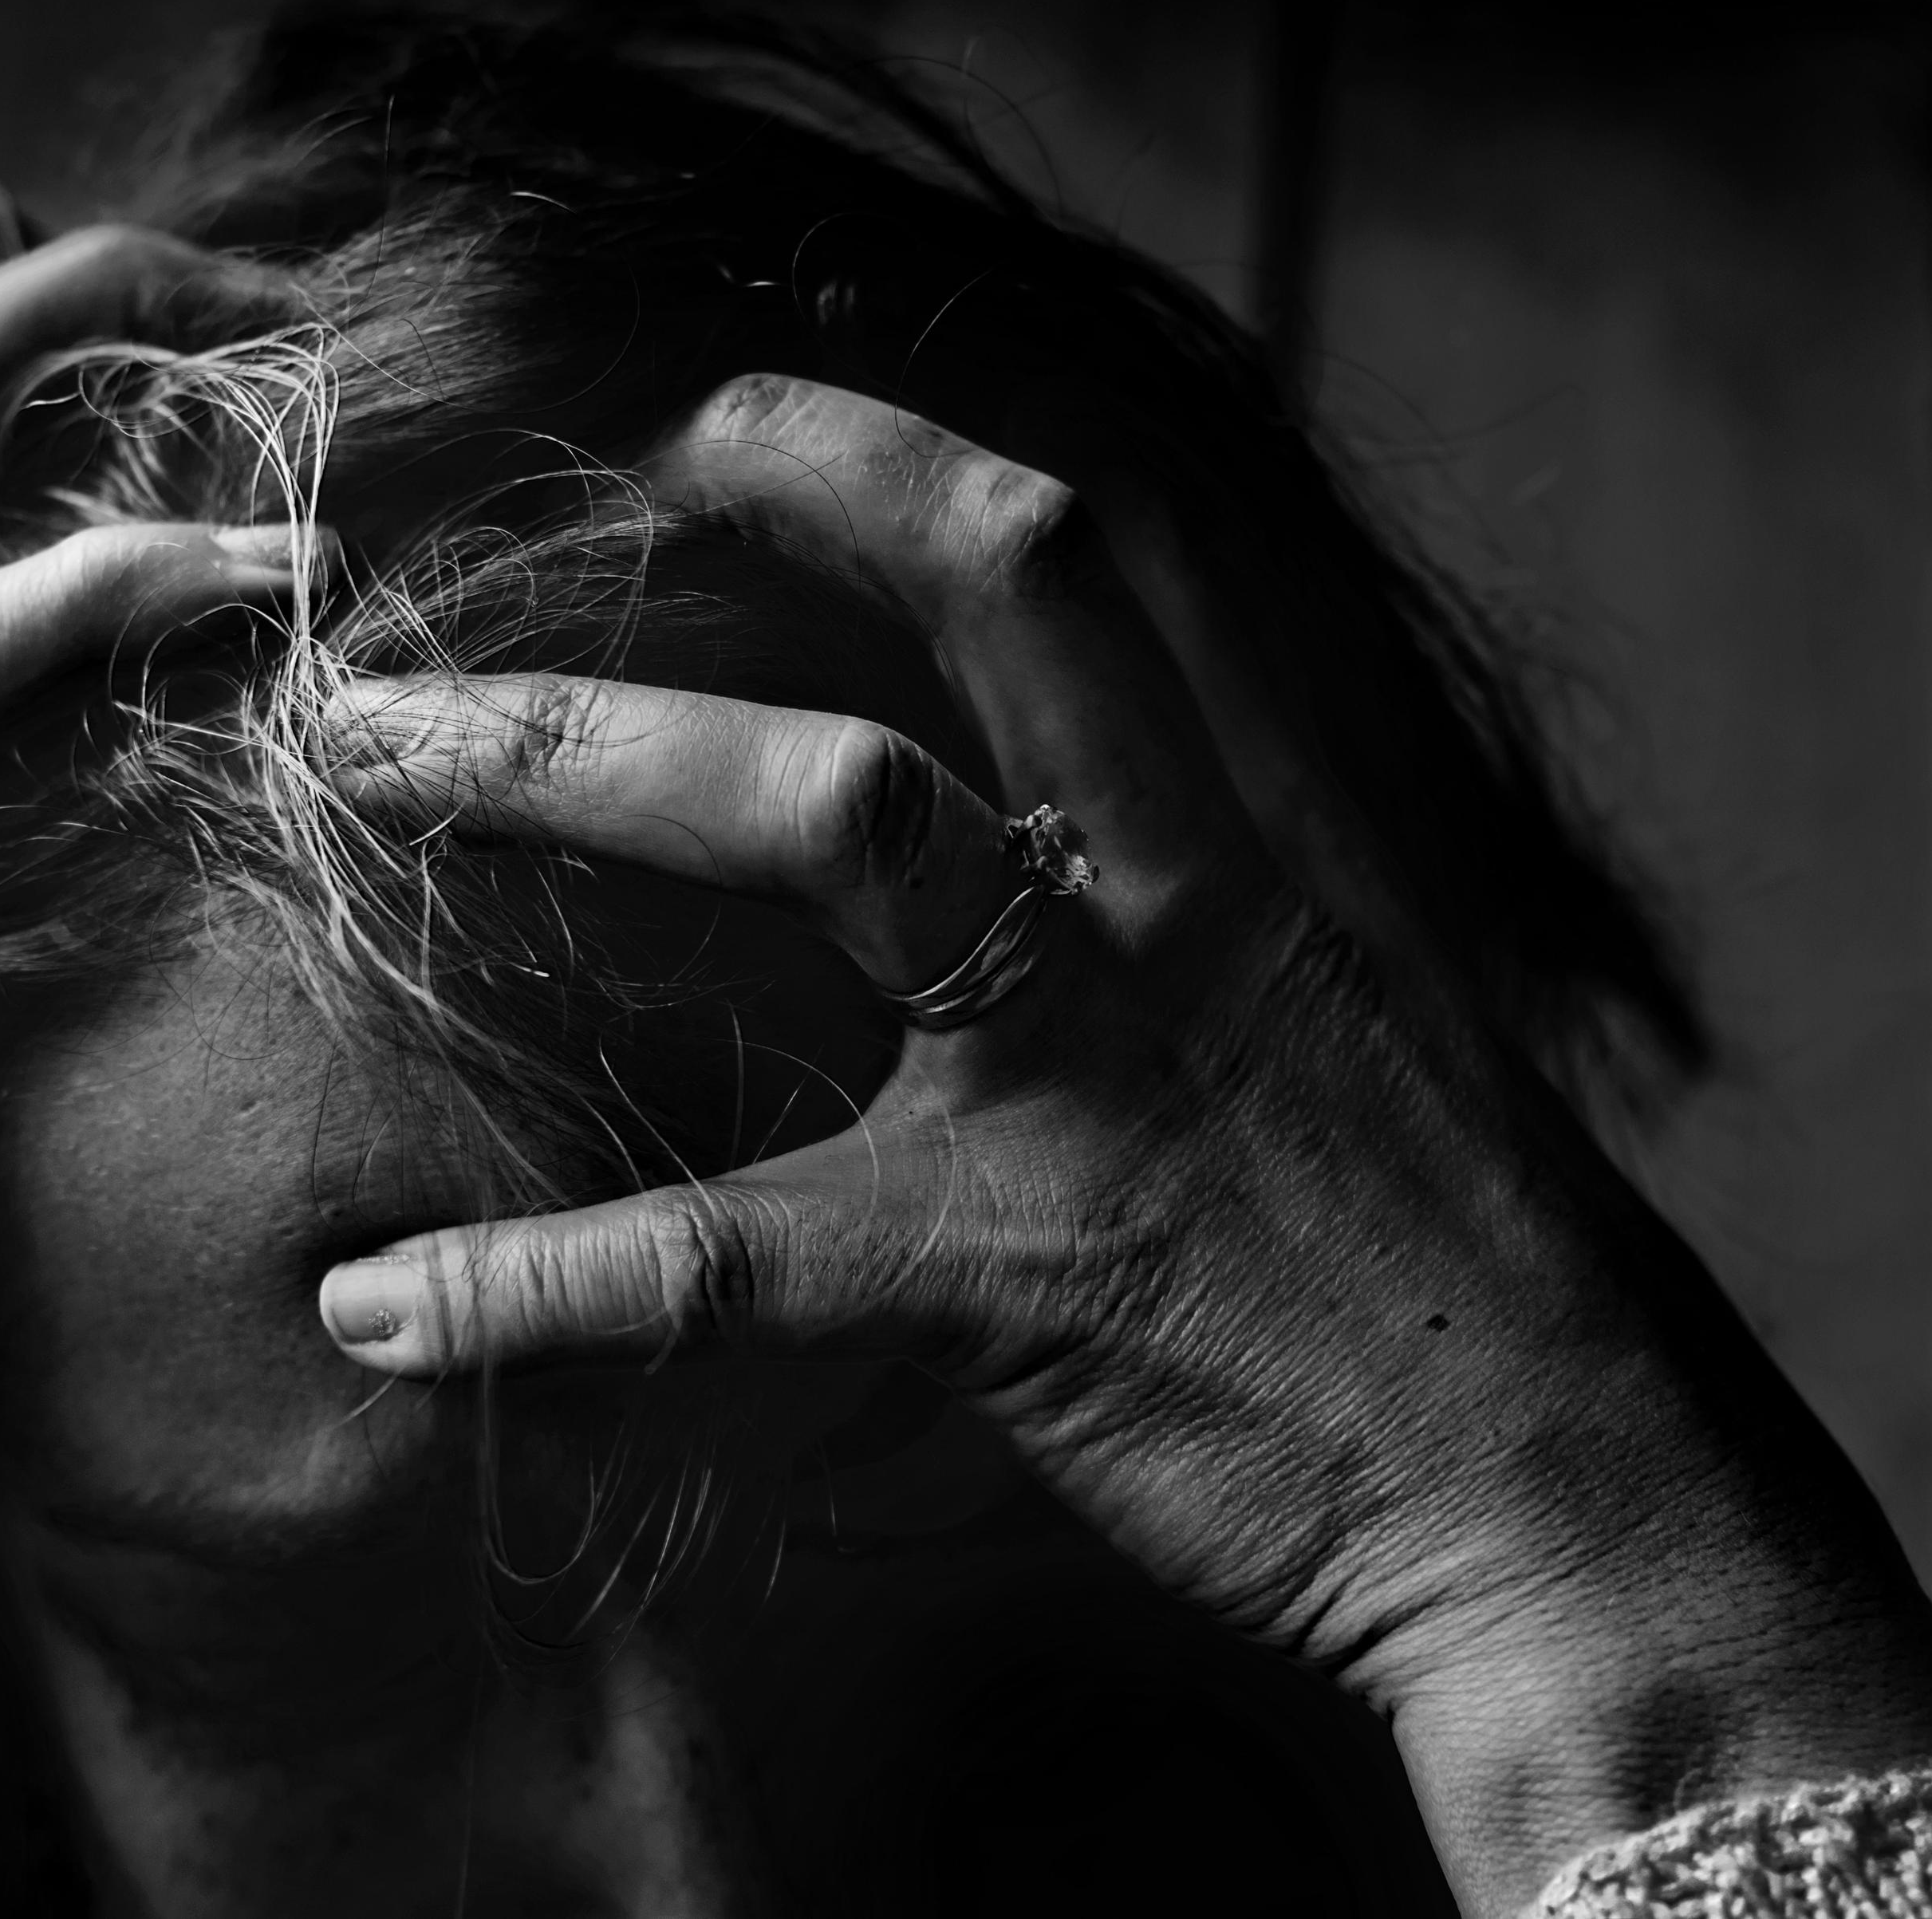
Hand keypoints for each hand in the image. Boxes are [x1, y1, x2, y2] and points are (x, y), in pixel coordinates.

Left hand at [312, 375, 1931, 1913]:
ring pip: (828, 830)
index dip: (875, 453)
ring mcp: (1104, 1064)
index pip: (1065, 559)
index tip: (697, 423)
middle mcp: (1172, 902)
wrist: (1579, 1508)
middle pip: (940, 625)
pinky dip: (534, 1280)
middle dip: (688, 573)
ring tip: (352, 773)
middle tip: (410, 629)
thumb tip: (986, 865)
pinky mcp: (1028, 1267)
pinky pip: (734, 1254)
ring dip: (571, 768)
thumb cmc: (1425, 1275)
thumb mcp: (1309, 1035)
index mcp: (1232, 843)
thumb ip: (1153, 921)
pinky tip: (377, 1307)